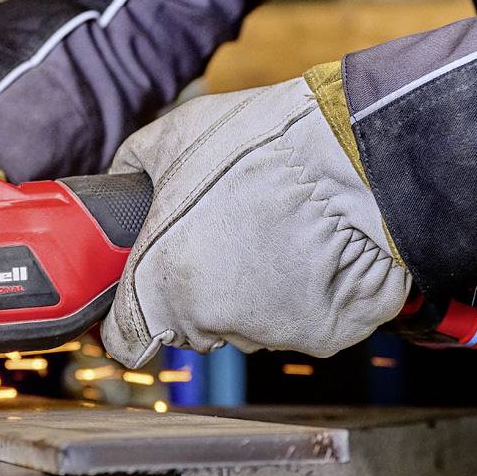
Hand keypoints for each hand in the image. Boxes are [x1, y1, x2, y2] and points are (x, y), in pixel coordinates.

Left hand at [100, 74, 409, 366]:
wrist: (355, 153)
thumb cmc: (265, 144)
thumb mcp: (173, 137)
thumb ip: (133, 168)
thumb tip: (121, 179)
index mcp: (160, 285)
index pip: (126, 338)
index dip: (132, 314)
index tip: (145, 291)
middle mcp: (211, 321)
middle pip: (190, 326)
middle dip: (199, 290)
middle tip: (224, 236)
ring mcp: (270, 333)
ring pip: (247, 323)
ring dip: (252, 292)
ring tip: (273, 232)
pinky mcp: (324, 337)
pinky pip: (301, 322)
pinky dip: (304, 296)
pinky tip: (311, 250)